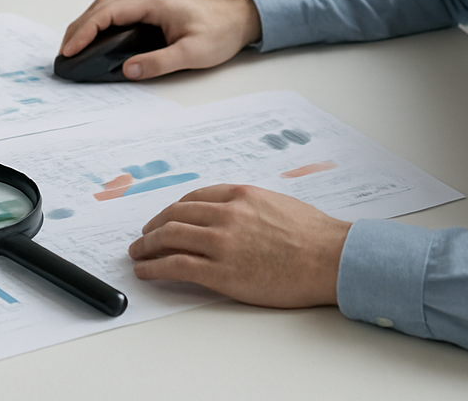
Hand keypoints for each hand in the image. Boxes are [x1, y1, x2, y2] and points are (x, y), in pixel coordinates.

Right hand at [59, 0, 261, 79]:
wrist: (239, 19)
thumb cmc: (221, 32)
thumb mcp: (193, 53)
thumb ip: (160, 62)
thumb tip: (129, 69)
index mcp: (155, 3)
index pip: (109, 12)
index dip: (85, 30)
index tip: (70, 49)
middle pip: (102, 4)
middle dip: (79, 26)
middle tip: (65, 50)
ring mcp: (150, 0)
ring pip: (108, 3)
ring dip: (88, 21)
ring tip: (75, 44)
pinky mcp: (153, 7)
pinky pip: (118, 8)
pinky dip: (101, 20)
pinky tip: (98, 36)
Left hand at [127, 184, 349, 307]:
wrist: (330, 258)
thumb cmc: (315, 235)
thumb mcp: (278, 204)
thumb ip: (250, 207)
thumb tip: (234, 215)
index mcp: (241, 195)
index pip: (194, 197)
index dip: (173, 209)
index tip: (165, 217)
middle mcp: (226, 214)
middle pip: (175, 215)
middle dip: (154, 225)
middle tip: (143, 235)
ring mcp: (222, 242)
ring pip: (169, 237)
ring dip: (147, 245)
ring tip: (137, 254)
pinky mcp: (220, 272)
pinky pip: (175, 266)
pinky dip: (154, 267)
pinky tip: (145, 271)